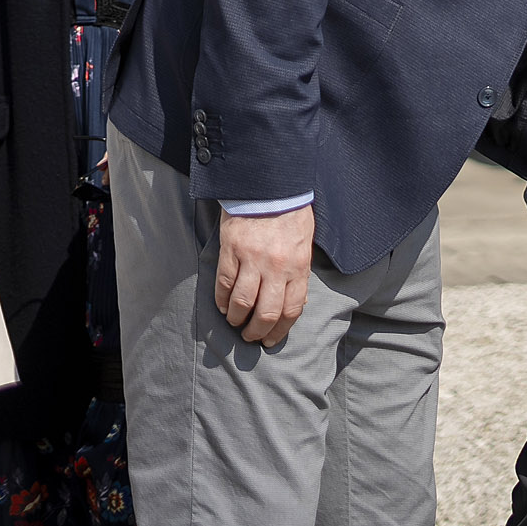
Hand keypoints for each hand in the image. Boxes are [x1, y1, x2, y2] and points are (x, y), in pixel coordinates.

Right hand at [215, 205, 315, 346]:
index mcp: (299, 266)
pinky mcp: (231, 250)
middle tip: (251, 337)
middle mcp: (277, 267)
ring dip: (236, 319)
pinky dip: (221, 301)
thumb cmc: (291, 214)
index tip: (271, 340)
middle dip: (257, 332)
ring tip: (235, 323)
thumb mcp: (305, 244)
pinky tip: (222, 306)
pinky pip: (223, 284)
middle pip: (266, 313)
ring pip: (241, 303)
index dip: (280, 331)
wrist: (271, 185)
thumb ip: (298, 273)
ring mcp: (252, 259)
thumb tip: (292, 302)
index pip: (291, 310)